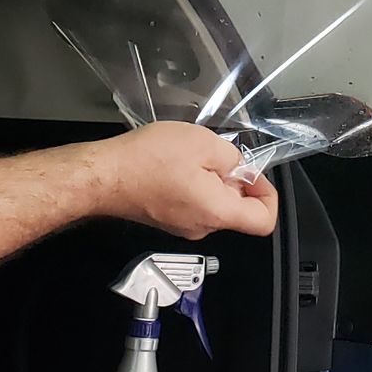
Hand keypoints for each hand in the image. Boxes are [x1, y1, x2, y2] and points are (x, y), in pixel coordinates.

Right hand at [94, 121, 279, 239]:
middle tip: (215, 154)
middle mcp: (202, 227)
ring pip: (214, 204)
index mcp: (217, 212)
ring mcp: (182, 226)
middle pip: (237, 209)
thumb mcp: (203, 143)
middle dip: (234, 179)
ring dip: (211, 179)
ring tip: (189, 157)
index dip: (268, 193)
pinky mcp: (167, 219)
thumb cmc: (147, 160)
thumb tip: (239, 168)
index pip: (264, 220)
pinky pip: (193, 203)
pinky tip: (174, 164)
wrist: (103, 176)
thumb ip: (233, 157)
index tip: (254, 172)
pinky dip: (193, 183)